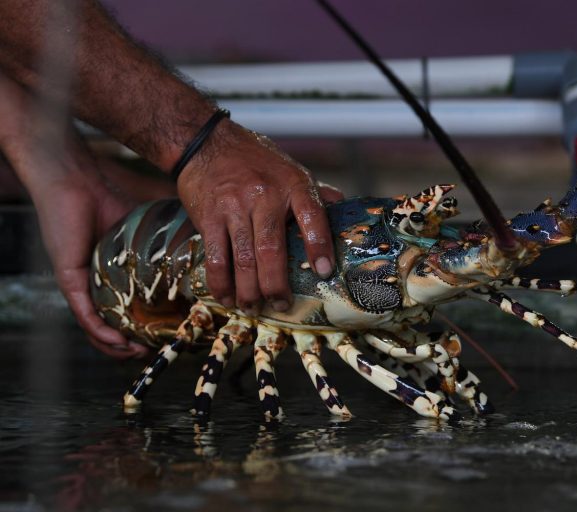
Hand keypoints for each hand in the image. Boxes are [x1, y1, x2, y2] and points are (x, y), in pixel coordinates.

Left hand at [0, 75, 149, 357]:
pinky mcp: (70, 280)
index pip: (132, 311)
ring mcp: (82, 285)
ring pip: (96, 328)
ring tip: (137, 353)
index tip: (170, 335)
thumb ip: (171, 242)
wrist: (79, 182)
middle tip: (154, 351)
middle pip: (112, 327)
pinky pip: (85, 315)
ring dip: (116, 347)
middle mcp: (97, 285)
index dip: (149, 329)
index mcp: (116, 277)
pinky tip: (118, 342)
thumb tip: (212, 246)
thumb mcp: (150, 230)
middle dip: (132, 346)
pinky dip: (100, 333)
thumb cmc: (111, 200)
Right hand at [177, 121, 336, 312]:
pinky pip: (215, 257)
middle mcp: (265, 196)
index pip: (312, 217)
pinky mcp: (209, 216)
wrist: (207, 141)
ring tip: (254, 308)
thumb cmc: (256, 160)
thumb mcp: (292, 170)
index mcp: (293, 185)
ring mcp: (235, 207)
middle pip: (271, 250)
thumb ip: (317, 194)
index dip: (319, 246)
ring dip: (249, 291)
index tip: (324, 272)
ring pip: (243, 259)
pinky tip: (227, 297)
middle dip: (276, 285)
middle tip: (282, 305)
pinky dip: (221, 283)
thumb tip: (347, 212)